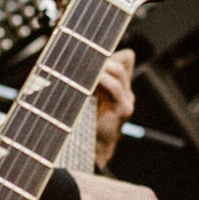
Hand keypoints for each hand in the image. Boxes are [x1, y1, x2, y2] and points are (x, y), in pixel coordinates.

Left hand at [92, 50, 137, 168]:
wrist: (91, 150)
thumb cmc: (84, 122)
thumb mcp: (86, 96)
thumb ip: (86, 80)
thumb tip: (71, 60)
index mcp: (120, 87)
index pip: (125, 58)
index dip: (109, 52)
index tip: (88, 49)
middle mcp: (126, 91)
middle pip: (123, 59)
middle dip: (102, 55)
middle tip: (82, 54)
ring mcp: (127, 99)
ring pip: (118, 70)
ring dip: (100, 65)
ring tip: (83, 64)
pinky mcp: (124, 109)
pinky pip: (115, 86)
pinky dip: (101, 79)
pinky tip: (89, 79)